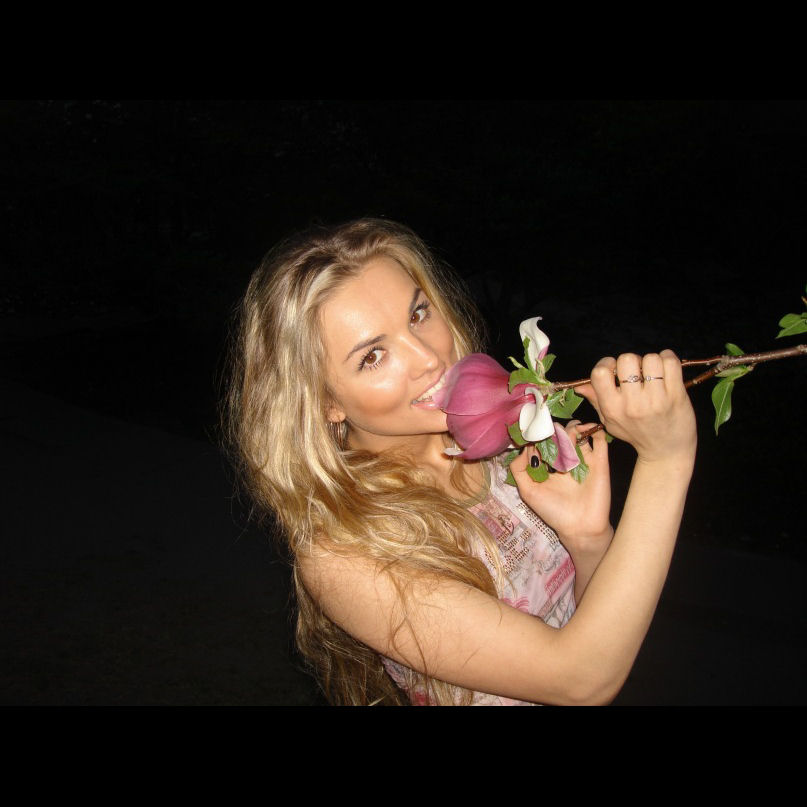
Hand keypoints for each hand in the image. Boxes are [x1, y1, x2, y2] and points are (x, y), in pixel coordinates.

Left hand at [510, 420, 612, 556]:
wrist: (580, 527)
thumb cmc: (553, 511)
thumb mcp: (528, 491)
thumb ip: (519, 469)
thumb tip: (524, 447)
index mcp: (548, 466)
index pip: (542, 442)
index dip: (538, 435)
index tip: (533, 431)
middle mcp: (565, 460)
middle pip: (560, 434)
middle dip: (554, 430)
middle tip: (551, 433)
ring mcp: (583, 459)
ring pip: (578, 433)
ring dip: (572, 427)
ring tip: (567, 434)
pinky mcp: (600, 462)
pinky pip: (600, 440)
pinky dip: (595, 430)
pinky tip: (587, 429)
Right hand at [576, 350, 696, 466]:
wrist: (666, 451)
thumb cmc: (637, 432)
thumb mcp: (611, 421)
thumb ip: (596, 400)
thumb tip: (580, 386)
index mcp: (613, 408)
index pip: (600, 373)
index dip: (607, 363)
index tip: (615, 369)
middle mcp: (632, 404)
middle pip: (626, 359)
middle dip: (633, 362)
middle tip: (638, 373)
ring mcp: (656, 399)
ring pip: (650, 359)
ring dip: (652, 362)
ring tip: (654, 374)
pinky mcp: (676, 395)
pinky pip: (670, 361)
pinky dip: (668, 359)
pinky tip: (667, 370)